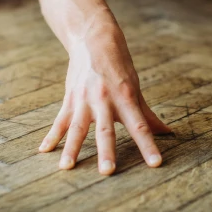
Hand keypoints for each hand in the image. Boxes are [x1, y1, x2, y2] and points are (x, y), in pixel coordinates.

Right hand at [38, 28, 171, 174]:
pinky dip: (51, 136)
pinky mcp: (70, 98)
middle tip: (107, 171)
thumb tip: (167, 133)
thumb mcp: (134, 88)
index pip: (140, 126)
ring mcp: (84, 99)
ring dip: (72, 148)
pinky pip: (60, 121)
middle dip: (106, 151)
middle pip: (106, 129)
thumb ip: (147, 115)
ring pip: (77, 127)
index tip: (155, 163)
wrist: (93, 39)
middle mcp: (104, 99)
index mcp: (125, 97)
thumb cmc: (118, 66)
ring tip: (66, 167)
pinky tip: (43, 150)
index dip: (148, 145)